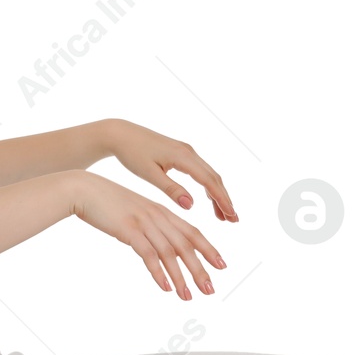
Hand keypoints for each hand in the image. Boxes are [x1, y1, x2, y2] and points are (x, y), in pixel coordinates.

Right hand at [69, 170, 225, 300]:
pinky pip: (148, 254)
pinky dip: (158, 272)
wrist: (85, 189)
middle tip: (210, 289)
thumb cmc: (107, 203)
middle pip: (186, 245)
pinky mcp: (128, 230)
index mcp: (162, 212)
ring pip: (170, 253)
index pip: (192, 232)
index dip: (209, 249)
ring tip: (188, 296)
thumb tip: (158, 245)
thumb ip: (150, 226)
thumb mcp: (135, 213)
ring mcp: (144, 223)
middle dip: (200, 269)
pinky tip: (165, 287)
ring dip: (180, 277)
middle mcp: (158, 216)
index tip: (222, 265)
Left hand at [103, 119, 238, 222]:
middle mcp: (189, 152)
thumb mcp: (149, 174)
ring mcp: (186, 151)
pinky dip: (208, 186)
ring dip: (218, 194)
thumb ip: (171, 190)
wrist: (120, 134)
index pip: (209, 181)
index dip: (221, 200)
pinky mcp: (181, 153)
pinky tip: (208, 199)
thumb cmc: (131, 154)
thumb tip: (191, 206)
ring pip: (209, 174)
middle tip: (234, 220)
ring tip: (223, 215)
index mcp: (183, 157)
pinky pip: (201, 171)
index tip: (230, 215)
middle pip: (214, 178)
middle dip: (225, 199)